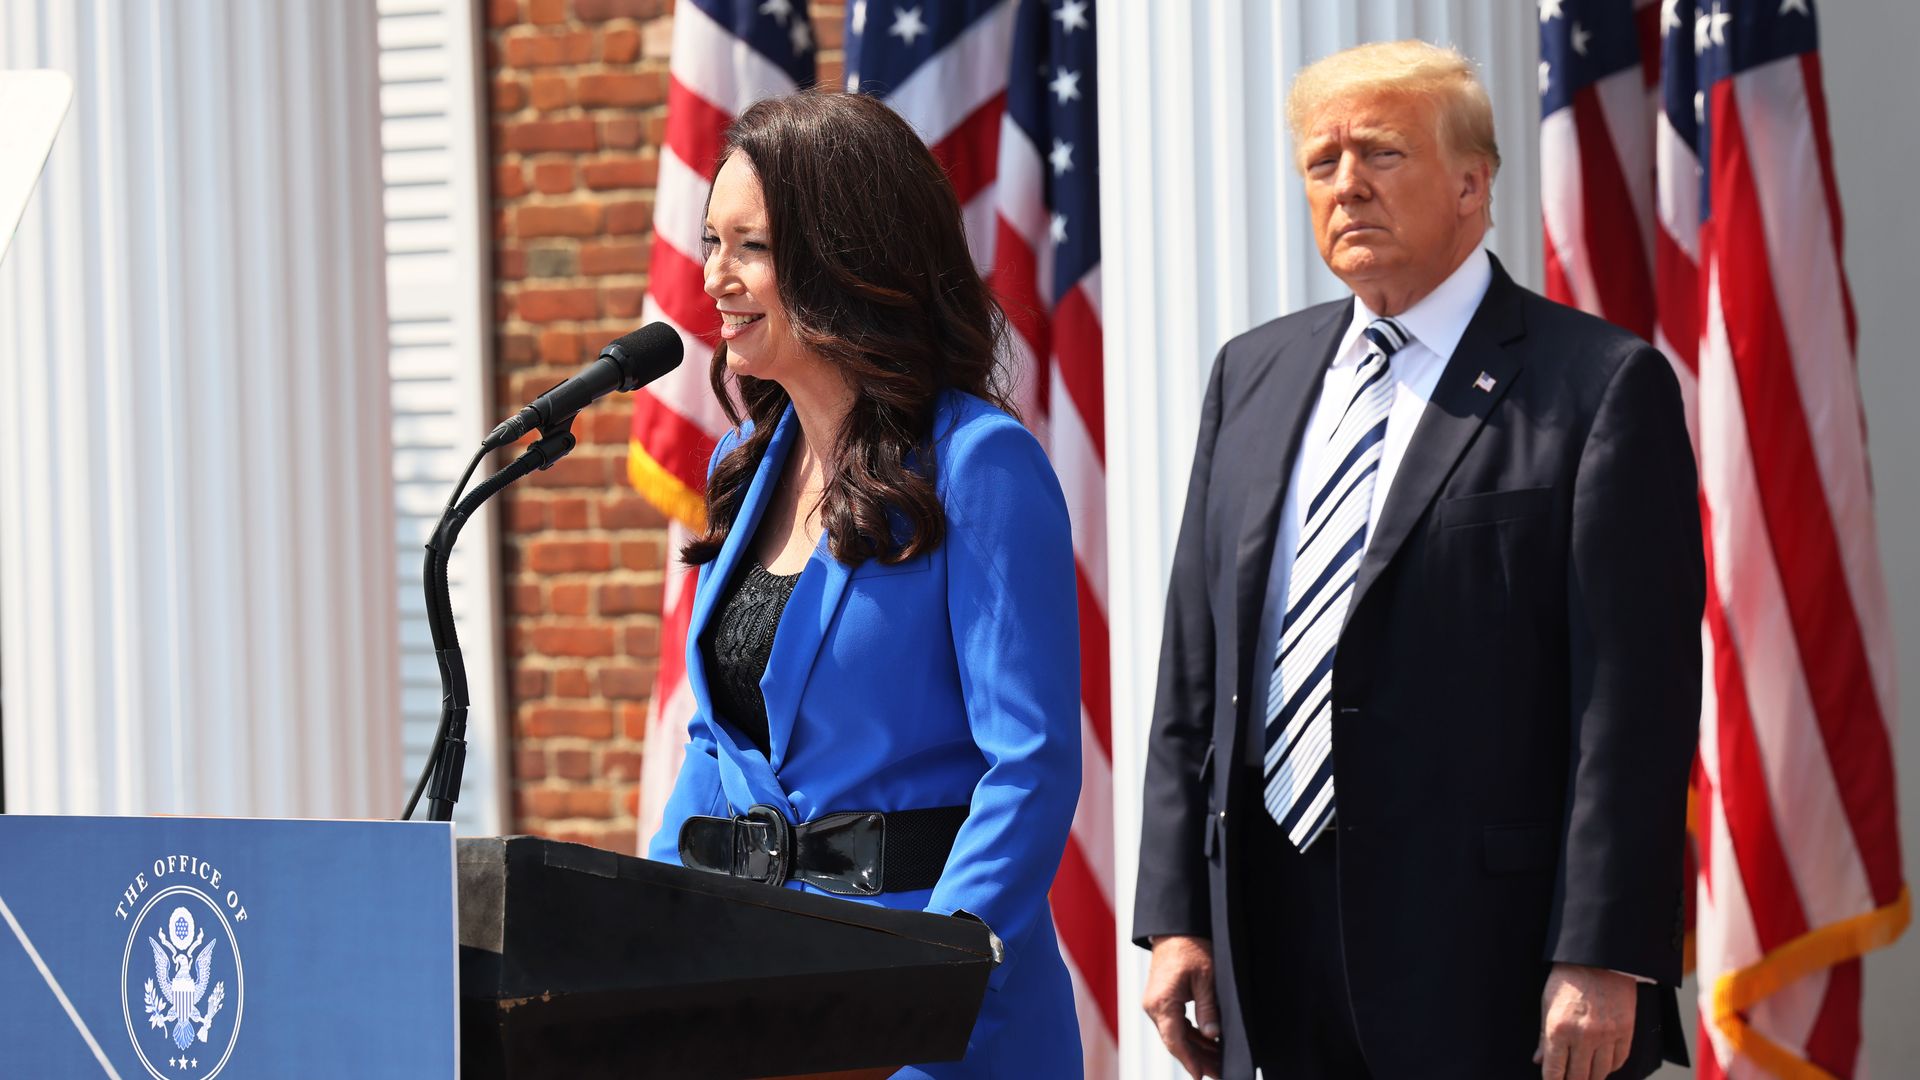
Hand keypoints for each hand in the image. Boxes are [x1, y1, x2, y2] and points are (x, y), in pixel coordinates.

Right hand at [1142, 934, 1222, 1078]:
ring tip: (1218, 1063)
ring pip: (1176, 1034)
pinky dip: (1191, 1035)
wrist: (1176, 927)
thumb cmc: (1191, 946)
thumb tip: (1212, 1036)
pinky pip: (1175, 1024)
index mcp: (1162, 1002)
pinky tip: (1208, 1044)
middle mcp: (1153, 1006)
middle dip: (1198, 1060)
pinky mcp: (1161, 1000)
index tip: (1201, 1077)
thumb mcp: (1206, 977)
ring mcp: (1155, 1003)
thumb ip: (1208, 1009)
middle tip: (1219, 1073)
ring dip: (1196, 1049)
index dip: (1189, 1061)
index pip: (1175, 1041)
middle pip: (1175, 1041)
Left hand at [1534, 963, 1635, 1079]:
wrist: (1598, 959)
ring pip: (1600, 1073)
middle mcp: (1583, 1036)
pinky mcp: (1625, 1031)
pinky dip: (1610, 1067)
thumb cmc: (1566, 980)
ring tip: (1585, 1076)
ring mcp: (1607, 1035)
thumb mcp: (1547, 1004)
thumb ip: (1543, 1036)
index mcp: (1558, 1030)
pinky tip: (1602, 1065)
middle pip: (1579, 1077)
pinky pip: (1619, 1061)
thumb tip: (1538, 1061)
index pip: (1554, 1071)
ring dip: (1591, 1077)